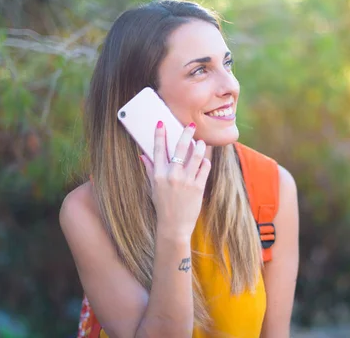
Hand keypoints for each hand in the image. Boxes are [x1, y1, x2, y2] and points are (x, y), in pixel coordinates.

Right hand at [140, 121, 210, 239]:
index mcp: (159, 175)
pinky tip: (205, 161)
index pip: (158, 149)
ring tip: (201, 143)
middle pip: (180, 148)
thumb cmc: (162, 206)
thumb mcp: (153, 188)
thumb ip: (150, 170)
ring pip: (197, 155)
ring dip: (200, 146)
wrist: (173, 226)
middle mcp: (172, 175)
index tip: (162, 123)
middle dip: (186, 133)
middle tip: (191, 125)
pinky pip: (205, 167)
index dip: (160, 135)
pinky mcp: (198, 187)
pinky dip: (206, 162)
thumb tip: (143, 156)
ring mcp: (186, 181)